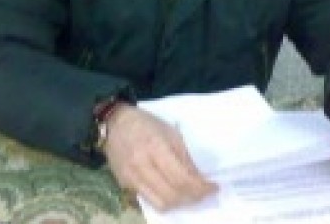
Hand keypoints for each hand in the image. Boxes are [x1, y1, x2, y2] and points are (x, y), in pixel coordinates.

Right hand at [102, 104, 216, 210]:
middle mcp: (142, 166)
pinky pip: (149, 200)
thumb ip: (185, 159)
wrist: (115, 124)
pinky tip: (171, 191)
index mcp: (156, 148)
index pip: (182, 179)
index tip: (214, 188)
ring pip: (160, 204)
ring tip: (189, 195)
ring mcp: (131, 178)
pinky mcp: (124, 185)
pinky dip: (164, 199)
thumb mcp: (172, 133)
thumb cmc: (146, 124)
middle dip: (193, 198)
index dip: (201, 188)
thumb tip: (200, 180)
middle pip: (172, 196)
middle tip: (203, 193)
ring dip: (179, 203)